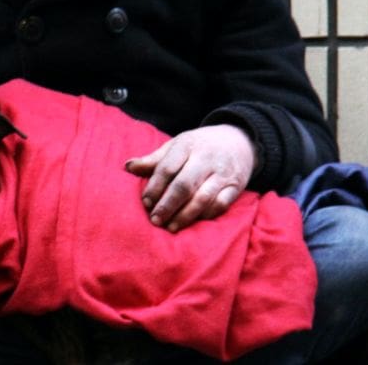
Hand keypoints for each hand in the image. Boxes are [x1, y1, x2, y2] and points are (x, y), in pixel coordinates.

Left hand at [123, 124, 256, 232]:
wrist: (239, 141)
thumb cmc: (199, 146)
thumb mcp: (177, 146)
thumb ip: (154, 160)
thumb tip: (127, 167)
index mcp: (187, 146)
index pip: (167, 168)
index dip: (154, 187)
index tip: (145, 203)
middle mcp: (206, 158)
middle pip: (184, 185)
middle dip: (167, 205)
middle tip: (155, 220)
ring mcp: (223, 173)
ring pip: (202, 198)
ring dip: (185, 215)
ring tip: (171, 227)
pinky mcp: (236, 187)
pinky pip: (221, 205)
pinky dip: (206, 216)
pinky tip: (193, 223)